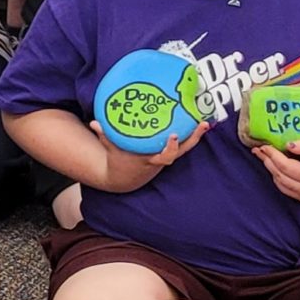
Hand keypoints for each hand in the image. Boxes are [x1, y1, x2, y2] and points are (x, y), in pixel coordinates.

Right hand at [88, 117, 207, 192]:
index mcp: (149, 159)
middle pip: (181, 151)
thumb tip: (94, 122)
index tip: (174, 136)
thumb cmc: (118, 160)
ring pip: (185, 148)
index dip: (171, 147)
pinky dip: (191, 134)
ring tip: (205, 121)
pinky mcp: (169, 152)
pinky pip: (183, 144)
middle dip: (191, 139)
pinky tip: (197, 121)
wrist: (125, 178)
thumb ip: (104, 135)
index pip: (164, 156)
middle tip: (201, 125)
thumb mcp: (111, 148)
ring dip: (196, 135)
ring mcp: (166, 156)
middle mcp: (161, 159)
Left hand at [252, 136, 299, 201]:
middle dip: (267, 161)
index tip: (264, 145)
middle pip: (279, 175)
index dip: (272, 155)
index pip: (284, 166)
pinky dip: (277, 177)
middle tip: (258, 149)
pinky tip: (275, 166)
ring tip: (264, 155)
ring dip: (270, 169)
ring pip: (280, 183)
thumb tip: (287, 145)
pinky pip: (285, 189)